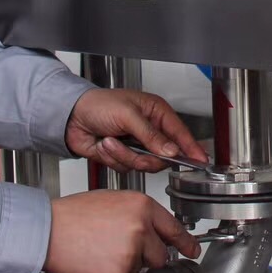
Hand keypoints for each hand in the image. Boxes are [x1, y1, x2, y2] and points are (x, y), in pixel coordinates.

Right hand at [45, 190, 199, 272]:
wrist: (47, 230)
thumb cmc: (73, 216)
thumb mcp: (113, 202)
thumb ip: (138, 216)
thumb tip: (153, 232)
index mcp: (141, 206)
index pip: (174, 228)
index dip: (185, 242)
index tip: (192, 251)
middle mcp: (140, 228)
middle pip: (160, 255)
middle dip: (146, 257)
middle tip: (120, 249)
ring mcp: (130, 252)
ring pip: (140, 269)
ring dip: (126, 266)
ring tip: (101, 250)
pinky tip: (95, 262)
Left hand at [65, 88, 207, 173]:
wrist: (70, 118)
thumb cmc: (97, 104)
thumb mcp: (128, 115)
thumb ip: (151, 135)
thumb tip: (171, 150)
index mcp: (156, 113)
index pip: (180, 133)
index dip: (191, 147)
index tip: (201, 160)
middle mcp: (149, 130)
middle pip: (162, 156)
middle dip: (144, 155)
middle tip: (131, 147)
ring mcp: (136, 145)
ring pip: (144, 165)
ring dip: (123, 154)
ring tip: (110, 140)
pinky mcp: (122, 156)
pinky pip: (126, 168)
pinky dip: (113, 158)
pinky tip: (104, 145)